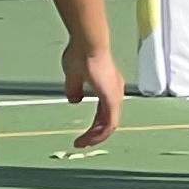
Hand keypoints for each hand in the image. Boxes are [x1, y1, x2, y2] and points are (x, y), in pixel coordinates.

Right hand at [63, 33, 125, 150]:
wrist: (88, 44)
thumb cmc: (81, 54)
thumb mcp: (74, 75)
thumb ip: (74, 88)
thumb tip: (74, 99)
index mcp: (107, 87)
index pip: (104, 112)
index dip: (95, 125)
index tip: (84, 135)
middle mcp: (114, 92)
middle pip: (108, 121)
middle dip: (95, 134)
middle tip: (83, 143)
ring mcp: (115, 95)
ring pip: (109, 124)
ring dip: (96, 136)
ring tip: (83, 144)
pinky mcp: (112, 98)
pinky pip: (109, 122)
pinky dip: (100, 133)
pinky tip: (90, 138)